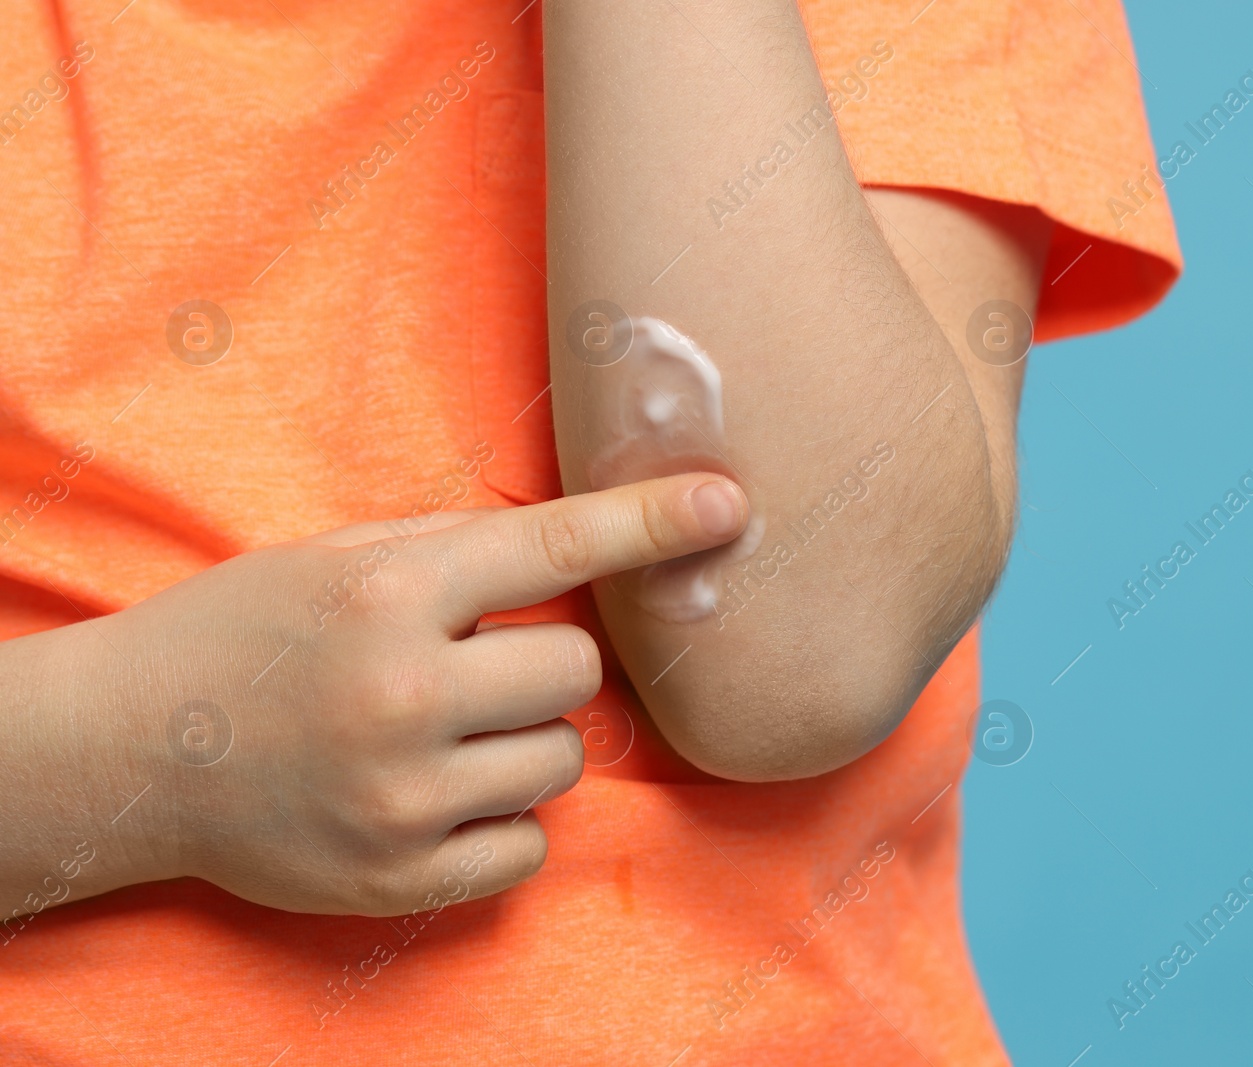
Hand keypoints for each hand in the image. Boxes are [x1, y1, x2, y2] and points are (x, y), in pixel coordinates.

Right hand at [92, 473, 746, 915]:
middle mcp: (401, 694)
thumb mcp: (334, 560)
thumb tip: (583, 544)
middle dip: (545, 664)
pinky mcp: (399, 878)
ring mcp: (402, 797)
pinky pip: (531, 844)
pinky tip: (439, 795)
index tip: (728, 505)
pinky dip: (503, 819)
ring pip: (566, 759)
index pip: (554, 546)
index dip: (652, 522)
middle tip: (475, 668)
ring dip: (529, 741)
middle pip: (579, 669)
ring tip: (448, 733)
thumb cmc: (244, 636)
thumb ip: (454, 550)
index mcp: (387, 596)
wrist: (128, 753)